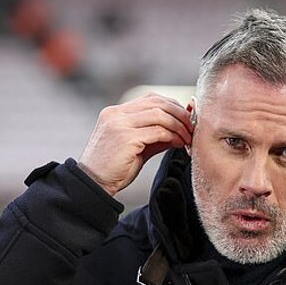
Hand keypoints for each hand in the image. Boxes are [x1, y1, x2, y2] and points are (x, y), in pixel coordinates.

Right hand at [78, 93, 192, 195]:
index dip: (172, 106)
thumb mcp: (136, 147)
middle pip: (157, 102)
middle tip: (192, 127)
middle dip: (179, 114)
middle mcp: (116, 114)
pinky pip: (157, 131)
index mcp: (115, 113)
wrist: (93, 184)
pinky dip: (172, 136)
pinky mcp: (126, 138)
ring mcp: (119, 124)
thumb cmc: (114, 169)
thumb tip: (179, 131)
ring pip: (159, 114)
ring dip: (178, 125)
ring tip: (187, 138)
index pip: (150, 99)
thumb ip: (154, 136)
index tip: (186, 119)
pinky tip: (179, 143)